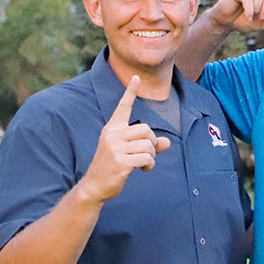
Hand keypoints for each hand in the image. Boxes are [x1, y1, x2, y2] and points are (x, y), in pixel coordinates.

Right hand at [78, 76, 169, 202]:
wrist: (95, 185)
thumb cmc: (113, 167)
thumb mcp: (129, 152)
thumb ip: (148, 145)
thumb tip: (168, 141)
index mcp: (112, 129)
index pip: (123, 107)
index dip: (130, 92)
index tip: (136, 77)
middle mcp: (112, 135)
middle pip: (146, 129)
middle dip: (153, 142)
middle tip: (148, 154)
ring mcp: (115, 147)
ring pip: (148, 144)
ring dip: (152, 156)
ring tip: (144, 163)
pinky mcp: (120, 161)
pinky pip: (147, 158)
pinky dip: (150, 165)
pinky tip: (143, 170)